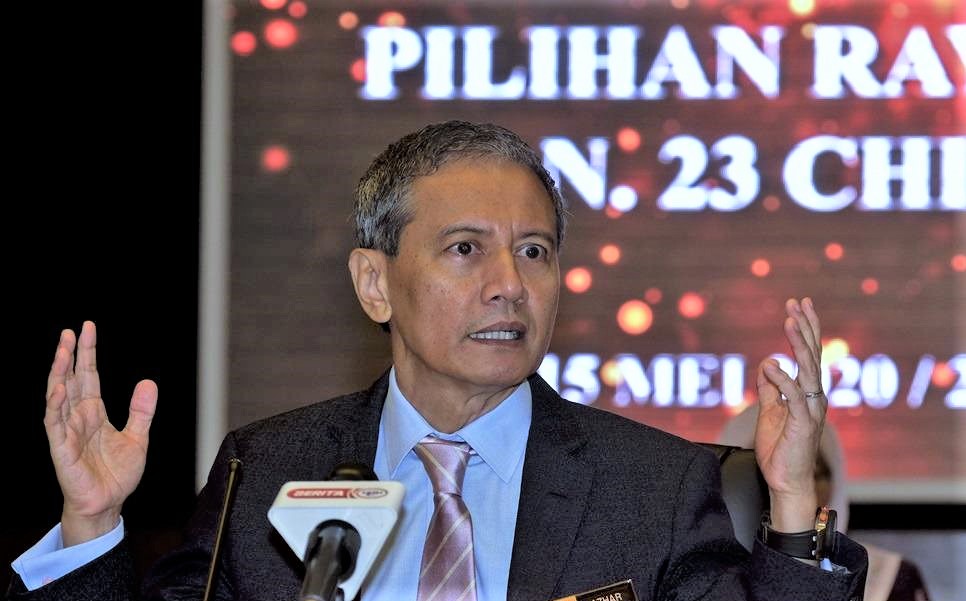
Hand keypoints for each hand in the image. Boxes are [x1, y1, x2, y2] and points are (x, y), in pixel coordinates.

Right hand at [44, 321, 157, 545]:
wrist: (108, 504)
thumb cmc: (117, 474)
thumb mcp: (138, 437)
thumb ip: (141, 411)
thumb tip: (148, 382)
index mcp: (94, 413)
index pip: (88, 376)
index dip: (87, 353)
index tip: (86, 328)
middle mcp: (78, 418)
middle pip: (71, 380)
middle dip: (69, 356)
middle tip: (69, 332)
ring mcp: (68, 432)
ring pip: (58, 397)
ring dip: (59, 373)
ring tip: (62, 350)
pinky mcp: (62, 449)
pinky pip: (55, 424)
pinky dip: (56, 406)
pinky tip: (59, 388)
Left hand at [754, 298, 824, 532]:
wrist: (785, 481)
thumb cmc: (780, 449)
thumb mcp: (769, 411)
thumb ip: (769, 389)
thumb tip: (767, 364)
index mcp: (807, 393)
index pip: (808, 354)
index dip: (805, 329)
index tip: (798, 305)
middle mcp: (814, 398)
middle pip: (812, 356)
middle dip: (805, 328)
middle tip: (796, 303)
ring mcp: (811, 411)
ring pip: (809, 371)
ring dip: (799, 345)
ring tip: (789, 321)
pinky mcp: (803, 425)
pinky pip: (795, 397)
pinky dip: (784, 380)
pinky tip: (772, 365)